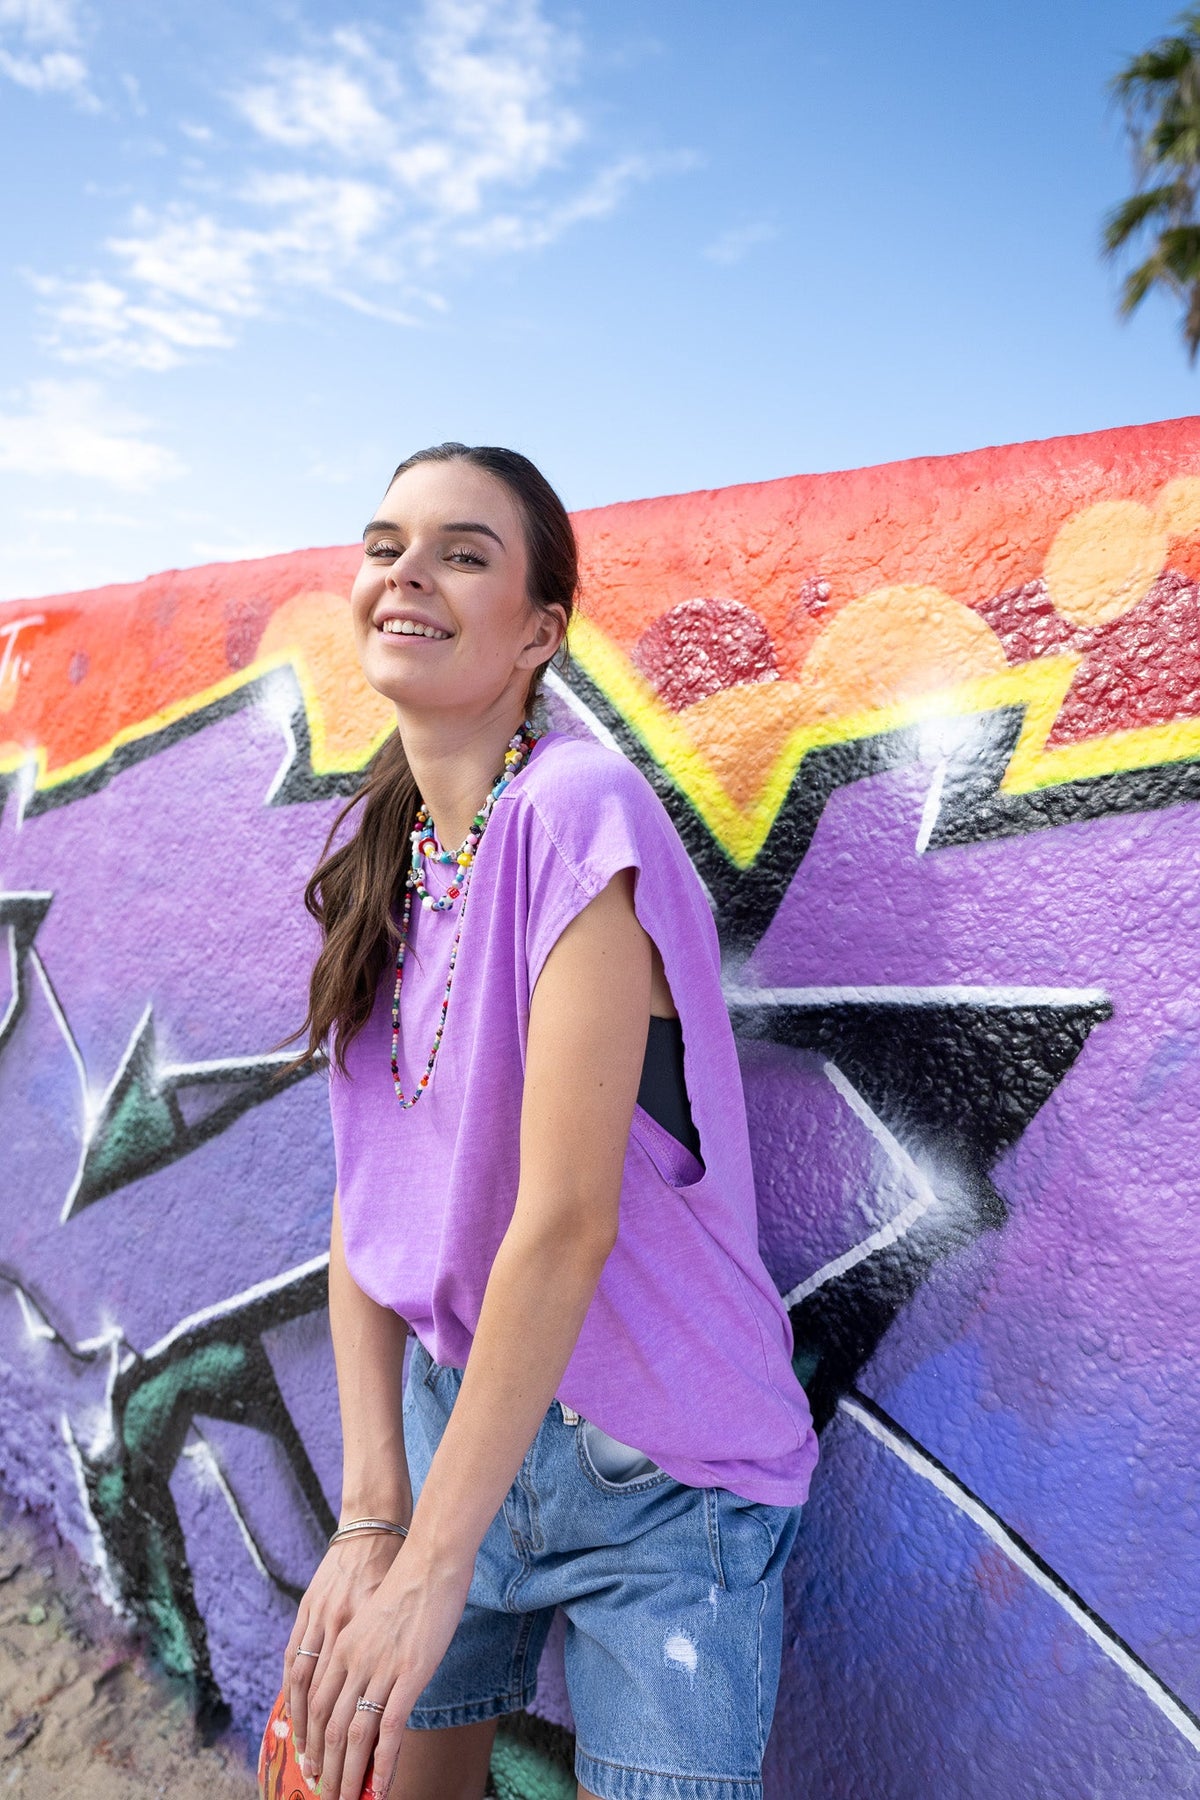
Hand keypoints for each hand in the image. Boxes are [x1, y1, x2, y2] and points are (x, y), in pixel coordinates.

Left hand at [302, 1543, 474, 1799]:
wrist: (430, 1558)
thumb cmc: (408, 1582)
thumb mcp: (373, 1617)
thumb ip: (363, 1649)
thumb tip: (365, 1681)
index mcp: (341, 1645)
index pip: (315, 1704)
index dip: (311, 1741)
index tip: (311, 1767)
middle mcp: (353, 1660)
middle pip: (329, 1726)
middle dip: (326, 1768)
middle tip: (325, 1795)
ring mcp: (380, 1668)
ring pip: (354, 1734)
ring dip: (349, 1775)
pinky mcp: (409, 1673)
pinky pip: (389, 1728)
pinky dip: (383, 1764)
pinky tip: (382, 1787)